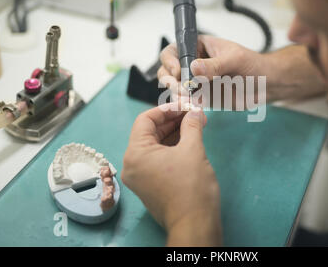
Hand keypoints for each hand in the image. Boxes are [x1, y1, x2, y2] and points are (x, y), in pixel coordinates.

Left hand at [121, 103, 221, 245]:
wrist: (195, 223)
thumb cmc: (191, 186)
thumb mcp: (193, 149)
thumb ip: (191, 125)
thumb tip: (194, 112)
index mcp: (135, 154)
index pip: (145, 120)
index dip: (166, 109)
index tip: (185, 105)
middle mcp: (132, 165)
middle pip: (150, 132)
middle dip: (173, 121)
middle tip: (194, 113)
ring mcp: (140, 177)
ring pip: (155, 146)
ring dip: (174, 133)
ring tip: (195, 125)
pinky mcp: (150, 185)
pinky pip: (158, 159)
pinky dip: (172, 148)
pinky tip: (189, 140)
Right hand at [157, 35, 266, 108]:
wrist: (267, 86)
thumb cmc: (254, 65)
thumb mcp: (235, 60)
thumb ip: (215, 65)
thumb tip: (194, 68)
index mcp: (199, 46)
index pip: (174, 50)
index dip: (170, 60)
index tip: (178, 72)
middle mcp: (193, 63)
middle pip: (168, 69)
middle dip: (169, 80)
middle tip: (181, 89)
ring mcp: (196, 81)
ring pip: (175, 87)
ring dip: (175, 94)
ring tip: (185, 100)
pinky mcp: (202, 96)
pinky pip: (187, 101)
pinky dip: (185, 105)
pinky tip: (191, 107)